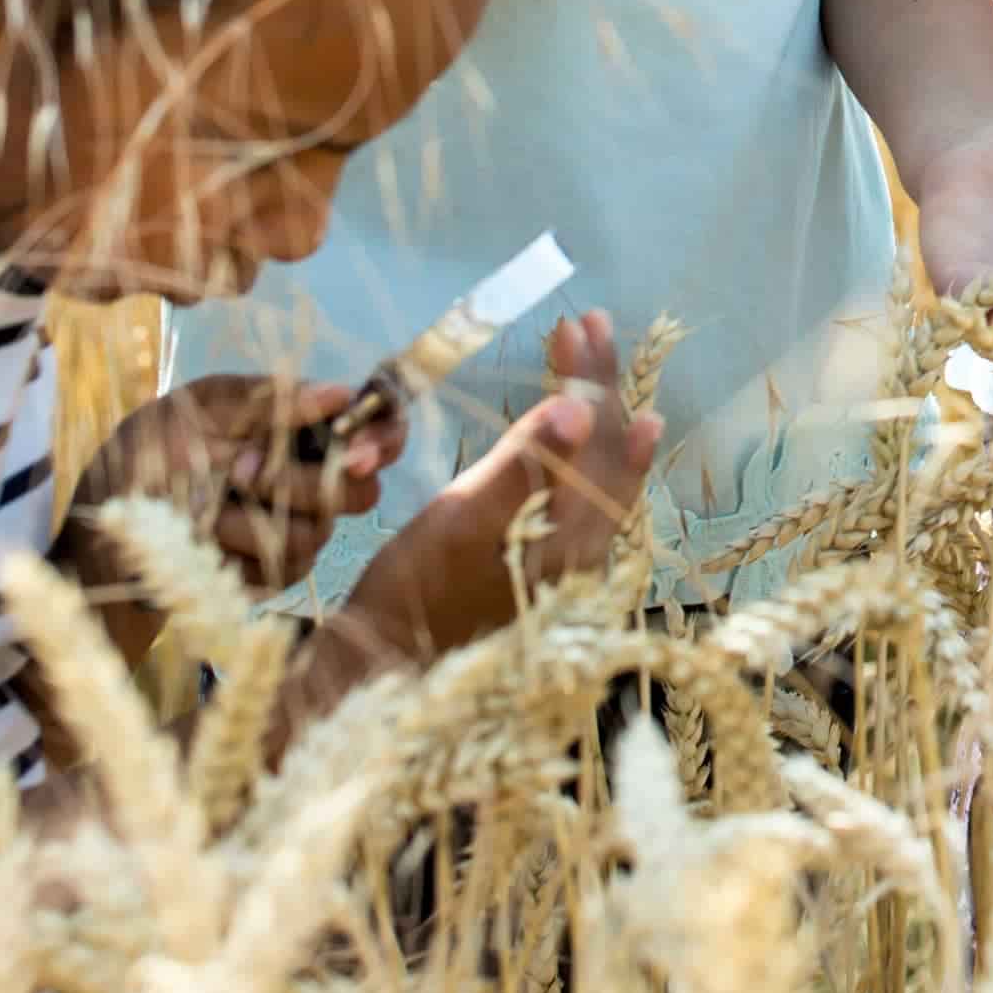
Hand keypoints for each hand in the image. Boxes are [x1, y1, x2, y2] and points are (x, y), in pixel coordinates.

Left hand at [70, 371, 397, 595]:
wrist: (103, 534)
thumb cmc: (144, 458)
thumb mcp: (194, 410)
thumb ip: (266, 399)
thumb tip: (340, 392)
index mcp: (298, 426)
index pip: (375, 426)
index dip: (384, 436)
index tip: (357, 451)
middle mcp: (309, 476)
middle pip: (361, 489)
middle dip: (307, 482)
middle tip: (245, 472)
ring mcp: (295, 528)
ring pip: (321, 531)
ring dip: (253, 516)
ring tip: (203, 505)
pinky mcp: (275, 572)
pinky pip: (287, 566)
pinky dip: (238, 548)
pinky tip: (205, 539)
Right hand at [337, 312, 657, 658]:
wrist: (383, 669)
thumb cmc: (414, 594)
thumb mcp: (462, 521)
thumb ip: (525, 465)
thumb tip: (579, 408)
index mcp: (575, 538)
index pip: (601, 440)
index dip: (592, 378)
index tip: (579, 325)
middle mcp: (586, 551)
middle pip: (609, 451)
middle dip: (600, 384)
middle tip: (591, 324)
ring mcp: (568, 561)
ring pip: (600, 470)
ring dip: (595, 409)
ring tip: (592, 358)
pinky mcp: (544, 566)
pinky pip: (585, 493)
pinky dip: (582, 446)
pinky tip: (582, 433)